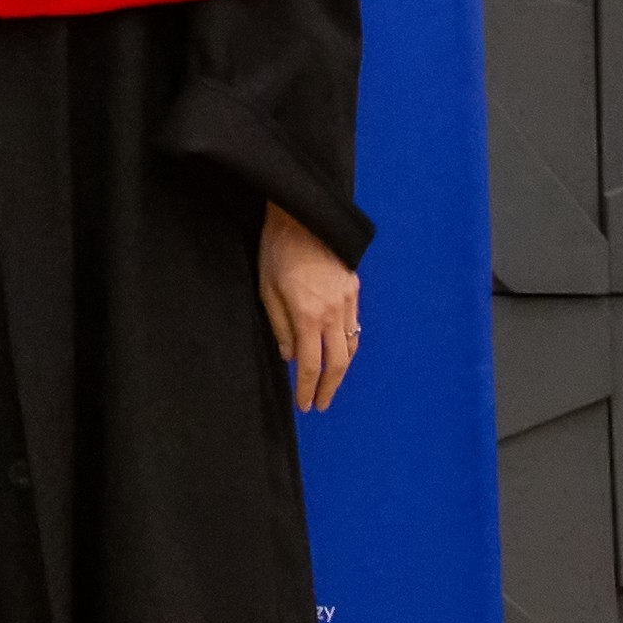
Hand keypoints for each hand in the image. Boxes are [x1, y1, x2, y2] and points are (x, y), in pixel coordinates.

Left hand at [257, 203, 361, 412]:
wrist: (305, 217)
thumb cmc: (278, 251)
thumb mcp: (267, 290)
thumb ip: (279, 327)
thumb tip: (289, 356)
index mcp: (308, 316)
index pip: (310, 365)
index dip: (307, 389)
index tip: (304, 405)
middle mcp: (333, 313)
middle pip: (338, 363)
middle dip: (330, 388)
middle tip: (320, 404)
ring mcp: (348, 301)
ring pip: (351, 346)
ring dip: (342, 369)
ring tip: (330, 383)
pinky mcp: (354, 289)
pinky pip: (355, 326)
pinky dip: (348, 344)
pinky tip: (340, 351)